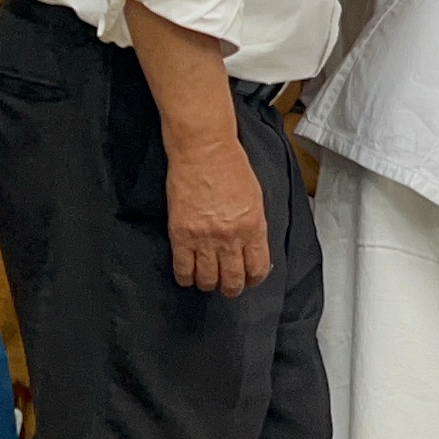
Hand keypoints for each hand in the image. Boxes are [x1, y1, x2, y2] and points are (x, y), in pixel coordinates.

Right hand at [166, 130, 272, 294]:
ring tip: (208, 280)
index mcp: (254, 227)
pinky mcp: (181, 234)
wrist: (204, 150)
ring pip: (208, 280)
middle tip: (228, 286)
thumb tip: (253, 248)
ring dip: (209, 284)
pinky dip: (186, 277)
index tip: (248, 279)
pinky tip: (189, 274)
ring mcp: (205, 238)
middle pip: (233, 280)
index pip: (257, 269)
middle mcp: (231, 237)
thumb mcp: (255, 198)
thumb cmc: (231, 166)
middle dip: (231, 288)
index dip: (253, 280)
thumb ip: (255, 226)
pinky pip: (183, 269)